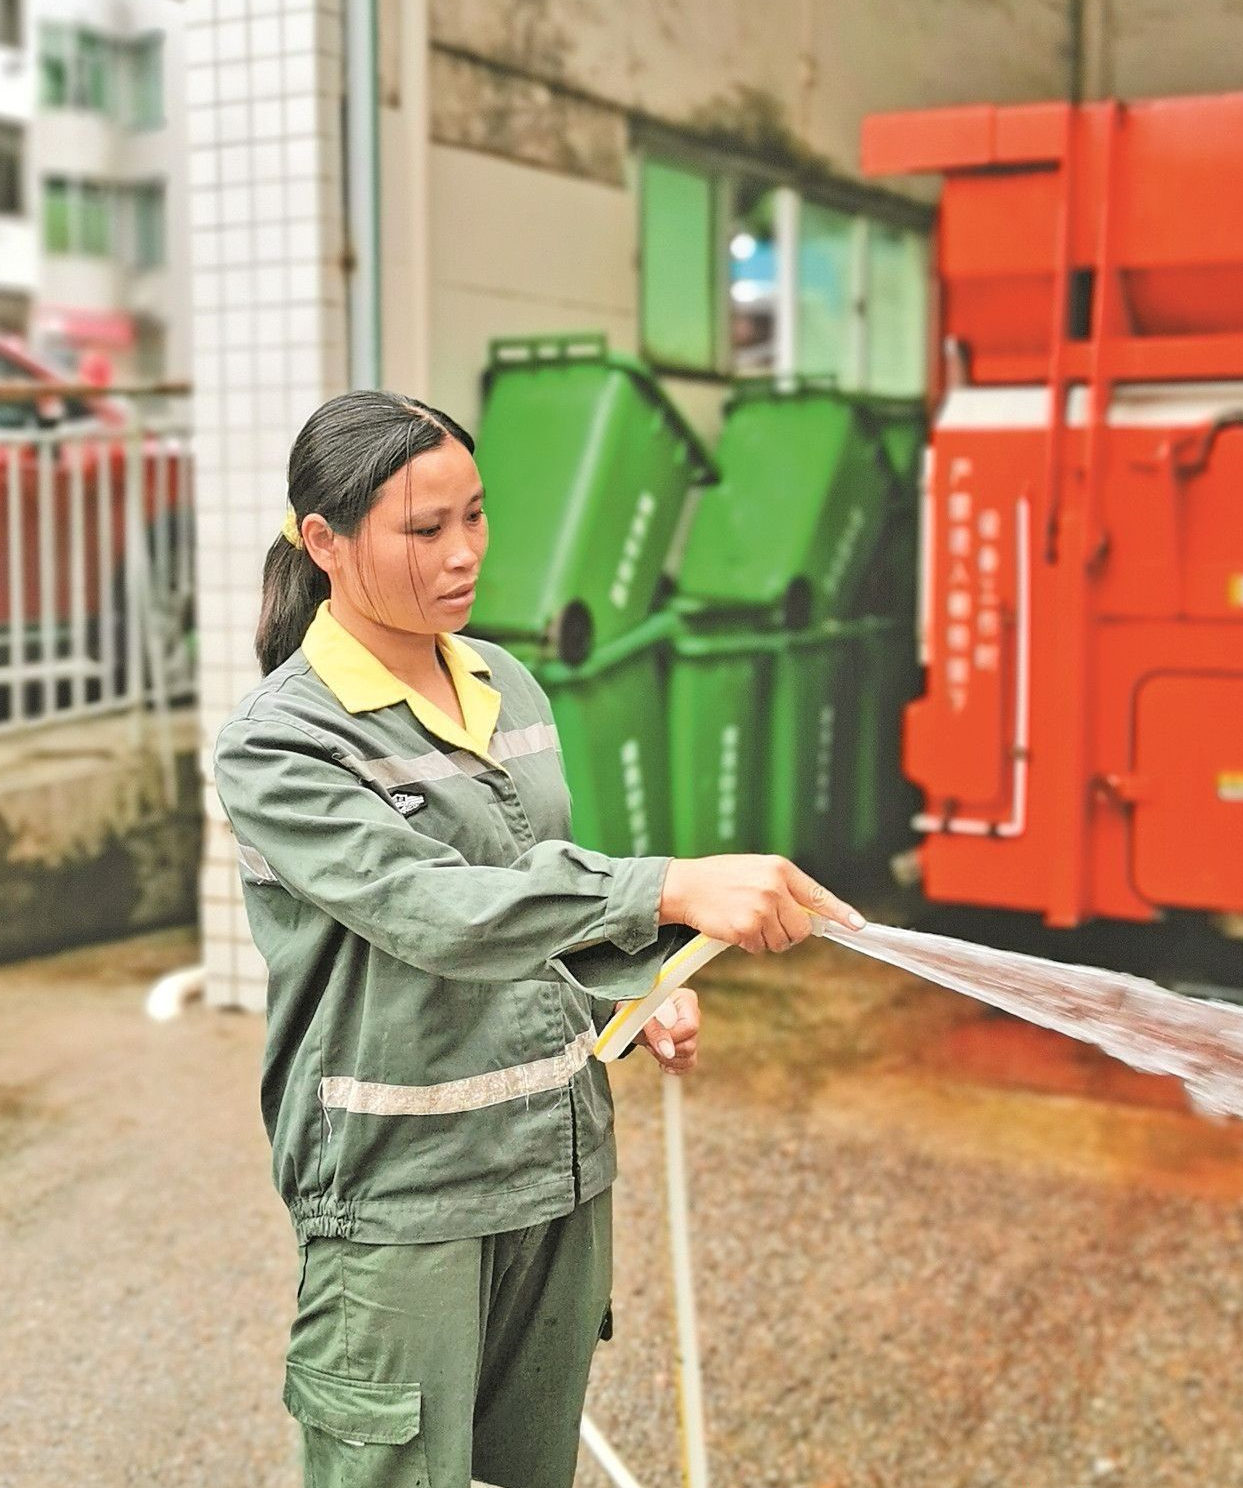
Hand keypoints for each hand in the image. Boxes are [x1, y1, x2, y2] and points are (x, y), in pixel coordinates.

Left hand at [634, 986, 699, 1074]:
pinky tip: (660, 1061)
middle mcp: (692, 1015)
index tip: (652, 1040)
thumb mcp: (639, 1011)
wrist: (630, 1009)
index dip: (671, 1038)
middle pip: (691, 1044)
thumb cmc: (635, 1004)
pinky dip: (673, 1067)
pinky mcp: (685, 1046)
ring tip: (651, 1046)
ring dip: (667, 1059)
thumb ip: (653, 1028)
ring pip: (690, 1057)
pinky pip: (688, 1064)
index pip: (690, 1026)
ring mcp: (690, 1032)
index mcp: (685, 999)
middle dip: (665, 1049)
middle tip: (648, 1041)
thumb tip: (667, 1050)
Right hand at [658, 855, 863, 952]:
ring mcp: (761, 908)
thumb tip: (812, 918)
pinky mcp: (746, 928)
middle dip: (788, 932)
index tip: (858, 925)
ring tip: (745, 919)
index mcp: (779, 869)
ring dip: (766, 939)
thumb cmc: (721, 878)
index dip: (840, 912)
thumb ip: (784, 889)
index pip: (817, 894)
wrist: (686, 886)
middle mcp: (774, 887)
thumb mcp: (756, 871)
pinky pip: (760, 948)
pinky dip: (749, 944)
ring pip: (782, 942)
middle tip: (766, 922)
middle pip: (802, 928)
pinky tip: (734, 927)